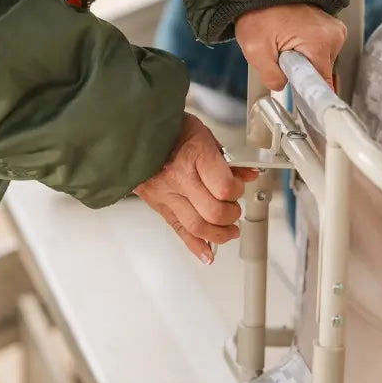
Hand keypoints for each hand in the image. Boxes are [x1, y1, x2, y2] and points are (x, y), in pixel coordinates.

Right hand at [134, 113, 257, 262]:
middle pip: (213, 212)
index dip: (237, 191)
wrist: (133, 130)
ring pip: (197, 227)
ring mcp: (165, 193)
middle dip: (231, 215)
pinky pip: (178, 230)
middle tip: (235, 210)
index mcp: (194, 154)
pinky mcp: (157, 204)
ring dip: (219, 235)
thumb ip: (228, 159)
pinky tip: (208, 254)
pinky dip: (195, 246)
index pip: (224, 187)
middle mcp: (178, 177)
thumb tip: (248, 174)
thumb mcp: (204, 134)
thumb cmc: (169, 128)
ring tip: (229, 231)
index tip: (239, 187)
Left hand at [235, 3, 346, 90]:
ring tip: (285, 45)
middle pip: (322, 73)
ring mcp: (335, 29)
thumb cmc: (258, 13)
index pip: (323, 84)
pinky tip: (292, 40)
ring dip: (304, 61)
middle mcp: (334, 35)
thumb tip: (283, 87)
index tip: (296, 91)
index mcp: (320, 42)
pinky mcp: (331, 26)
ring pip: (322, 62)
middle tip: (282, 57)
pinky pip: (321, 50)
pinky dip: (307, 50)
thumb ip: (271, 77)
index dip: (307, 92)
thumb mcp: (255, 50)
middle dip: (301, 71)